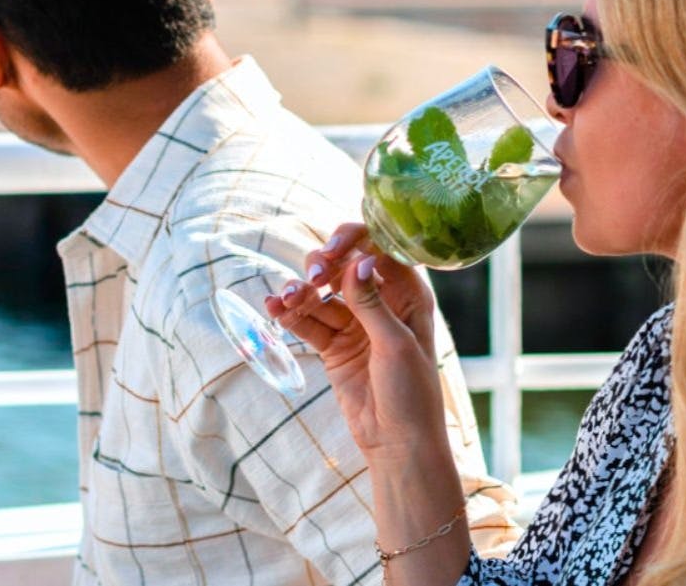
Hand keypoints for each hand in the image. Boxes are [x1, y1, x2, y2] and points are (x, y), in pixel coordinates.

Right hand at [266, 223, 443, 462]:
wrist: (398, 443)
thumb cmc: (413, 394)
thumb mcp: (395, 344)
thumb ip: (372, 303)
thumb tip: (357, 262)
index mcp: (407, 294)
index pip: (379, 250)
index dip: (355, 241)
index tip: (332, 248)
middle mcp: (380, 302)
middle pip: (343, 266)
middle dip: (323, 265)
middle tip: (313, 278)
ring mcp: (354, 324)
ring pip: (320, 294)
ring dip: (301, 291)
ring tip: (285, 299)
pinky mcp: (333, 345)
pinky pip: (307, 321)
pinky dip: (290, 314)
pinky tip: (273, 308)